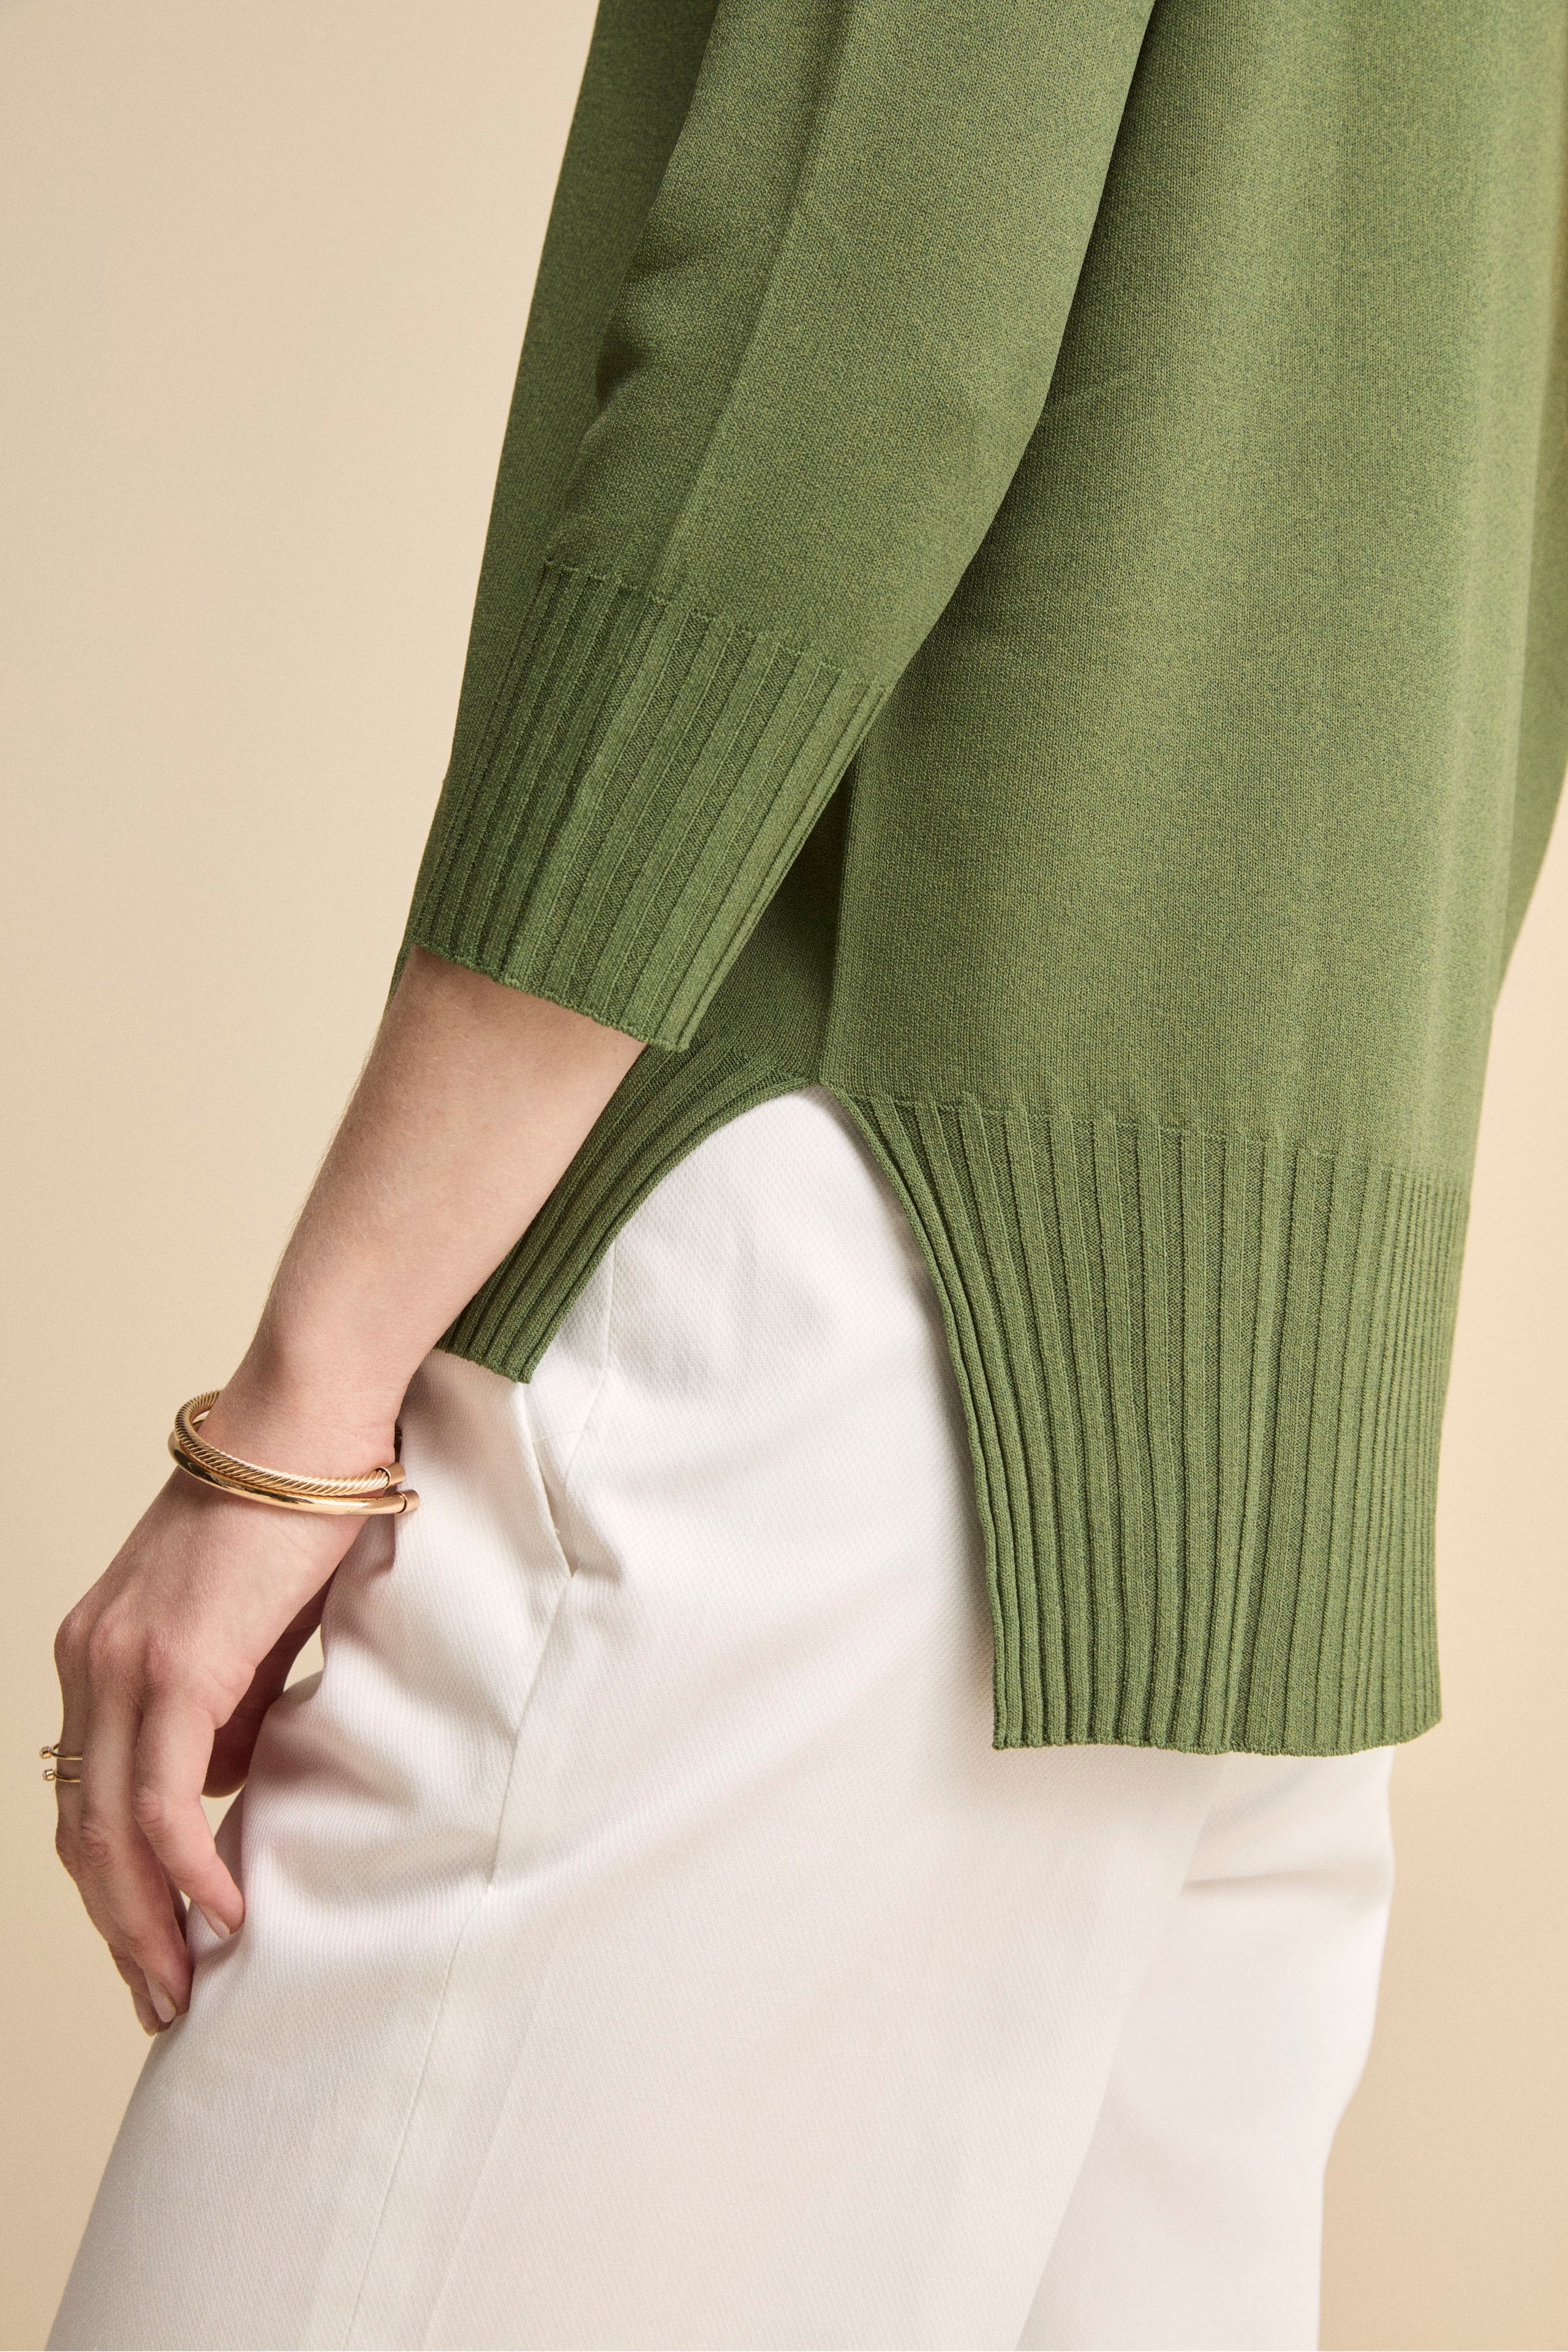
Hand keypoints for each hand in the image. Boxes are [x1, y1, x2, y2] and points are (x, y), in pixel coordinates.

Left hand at [51, 1387, 396, 2034]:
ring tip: (182, 1985)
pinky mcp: (175, 1666)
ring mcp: (122, 1661)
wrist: (310, 1421)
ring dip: (142, 1921)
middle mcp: (89, 1657)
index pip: (84, 1792)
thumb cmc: (298, 1507)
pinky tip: (222, 1911)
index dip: (112, 1881)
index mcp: (98, 1646)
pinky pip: (164, 1801)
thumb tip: (225, 1781)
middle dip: (118, 1926)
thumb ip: (230, 1702)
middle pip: (79, 1828)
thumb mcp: (250, 1627)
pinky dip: (184, 1871)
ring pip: (106, 1830)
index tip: (154, 1943)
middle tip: (161, 1998)